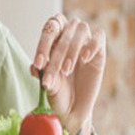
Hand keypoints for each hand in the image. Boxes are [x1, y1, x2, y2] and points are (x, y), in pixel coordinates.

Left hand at [30, 14, 105, 134]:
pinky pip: (100, 35)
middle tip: (57, 71)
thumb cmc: (57, 92)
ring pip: (82, 28)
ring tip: (67, 70)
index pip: (49, 29)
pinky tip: (85, 59)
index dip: (43, 44)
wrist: (74, 108)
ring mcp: (85, 43)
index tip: (38, 64)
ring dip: (73, 49)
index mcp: (53, 40)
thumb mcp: (48, 84)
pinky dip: (92, 44)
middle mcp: (69, 37)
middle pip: (64, 27)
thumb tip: (35, 66)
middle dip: (58, 51)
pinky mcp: (100, 51)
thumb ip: (43, 72)